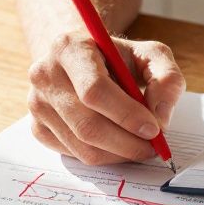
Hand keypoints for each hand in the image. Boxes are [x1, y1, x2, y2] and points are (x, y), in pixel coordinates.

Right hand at [27, 31, 185, 164]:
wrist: (83, 59)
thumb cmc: (118, 58)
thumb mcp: (150, 54)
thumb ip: (166, 78)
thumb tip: (160, 117)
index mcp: (69, 47)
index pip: (94, 90)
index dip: (127, 114)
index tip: (154, 129)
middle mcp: (45, 75)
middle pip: (87, 124)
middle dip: (126, 143)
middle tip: (153, 147)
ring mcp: (37, 103)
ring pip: (81, 146)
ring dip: (118, 154)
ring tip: (140, 145)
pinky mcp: (37, 127)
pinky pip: (73, 154)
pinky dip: (103, 156)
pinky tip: (118, 143)